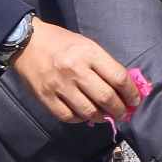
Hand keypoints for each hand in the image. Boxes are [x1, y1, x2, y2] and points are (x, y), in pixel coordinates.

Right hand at [8, 20, 137, 124]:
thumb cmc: (61, 42)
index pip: (118, 77)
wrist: (27, 42)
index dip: (131, 93)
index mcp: (88, 53)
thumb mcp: (87, 45)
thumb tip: (124, 88)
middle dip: (119, 109)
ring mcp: (59, 85)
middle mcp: (75, 69)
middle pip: (106, 97)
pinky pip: (68, 116)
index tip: (134, 100)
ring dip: (101, 117)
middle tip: (122, 112)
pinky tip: (84, 115)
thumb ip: (105, 65)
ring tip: (104, 115)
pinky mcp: (46, 97)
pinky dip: (80, 119)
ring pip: (88, 111)